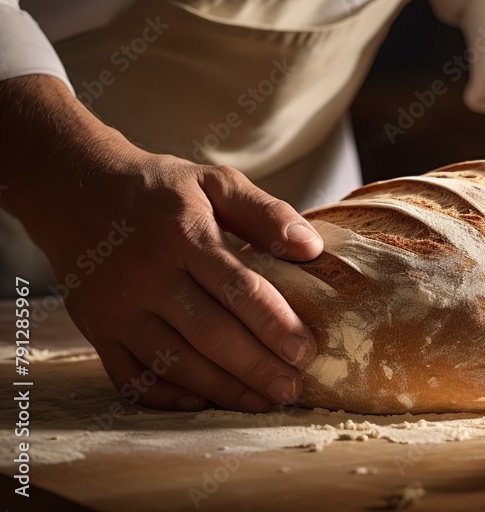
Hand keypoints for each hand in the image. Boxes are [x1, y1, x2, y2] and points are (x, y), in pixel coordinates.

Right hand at [0, 75, 326, 413]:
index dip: (273, 324)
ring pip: (174, 362)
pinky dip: (168, 397)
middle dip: (256, 367)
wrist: (73, 187)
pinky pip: (132, 377)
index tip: (305, 351)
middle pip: (208, 334)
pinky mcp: (96, 330)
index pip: (236, 288)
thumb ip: (266, 213)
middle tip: (292, 389)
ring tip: (263, 401)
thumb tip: (311, 249)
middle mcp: (145, 275)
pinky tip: (205, 402)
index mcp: (182, 234)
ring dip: (222, 389)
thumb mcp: (215, 182)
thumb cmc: (160, 190)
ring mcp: (116, 308)